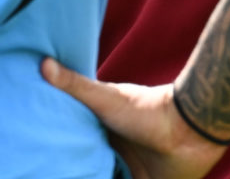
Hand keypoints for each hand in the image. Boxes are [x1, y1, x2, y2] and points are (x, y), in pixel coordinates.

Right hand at [41, 58, 228, 178]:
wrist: (189, 128)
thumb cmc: (146, 109)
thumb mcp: (104, 98)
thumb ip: (75, 85)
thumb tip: (42, 62)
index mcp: (103, 135)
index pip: (77, 149)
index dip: (62, 156)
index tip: (40, 160)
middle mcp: (117, 154)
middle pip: (90, 170)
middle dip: (76, 172)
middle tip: (50, 175)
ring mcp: (133, 173)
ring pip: (107, 178)